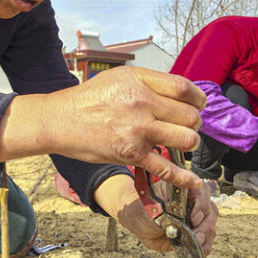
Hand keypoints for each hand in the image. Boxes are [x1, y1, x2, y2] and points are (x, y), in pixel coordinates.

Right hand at [0, 66, 206, 188]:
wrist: (59, 120)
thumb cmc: (88, 99)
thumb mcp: (119, 77)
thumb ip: (149, 82)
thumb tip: (179, 92)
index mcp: (139, 82)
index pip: (184, 89)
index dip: (197, 99)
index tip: (197, 105)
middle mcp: (141, 104)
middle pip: (190, 116)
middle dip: (193, 123)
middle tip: (184, 127)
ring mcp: (137, 130)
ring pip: (186, 139)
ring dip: (188, 144)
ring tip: (180, 144)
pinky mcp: (131, 154)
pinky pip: (167, 168)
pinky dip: (183, 177)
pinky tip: (192, 180)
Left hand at [94, 174, 217, 255]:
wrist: (138, 222)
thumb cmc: (144, 210)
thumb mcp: (152, 210)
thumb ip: (166, 215)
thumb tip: (179, 227)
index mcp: (182, 188)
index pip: (200, 190)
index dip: (201, 203)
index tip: (193, 217)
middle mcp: (193, 200)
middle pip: (209, 208)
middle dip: (204, 224)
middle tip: (196, 235)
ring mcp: (196, 215)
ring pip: (210, 222)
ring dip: (206, 234)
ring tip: (198, 242)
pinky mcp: (195, 230)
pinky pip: (208, 237)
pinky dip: (206, 244)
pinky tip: (202, 250)